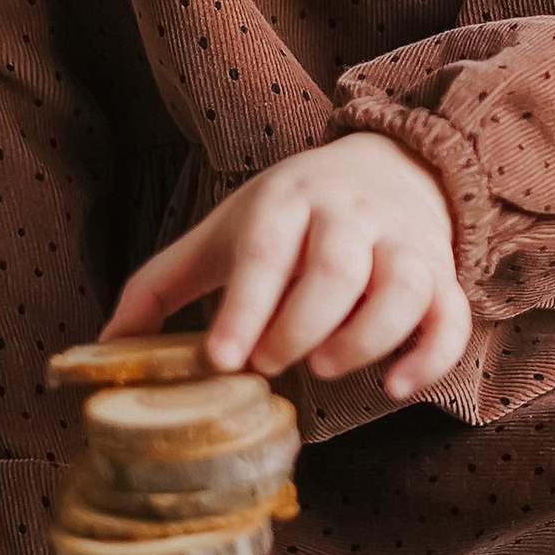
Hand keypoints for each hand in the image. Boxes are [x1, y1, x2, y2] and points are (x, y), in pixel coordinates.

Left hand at [107, 131, 472, 398]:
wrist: (393, 166)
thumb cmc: (291, 214)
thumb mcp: (222, 232)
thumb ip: (162, 284)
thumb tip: (103, 347)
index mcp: (286, 202)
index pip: (265, 251)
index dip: (245, 307)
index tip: (222, 360)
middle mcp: (350, 216)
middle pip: (336, 269)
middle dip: (300, 325)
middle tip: (269, 363)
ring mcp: (403, 243)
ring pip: (402, 288)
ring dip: (365, 338)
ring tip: (326, 369)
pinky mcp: (442, 276)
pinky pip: (451, 316)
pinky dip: (431, 356)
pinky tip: (397, 389)